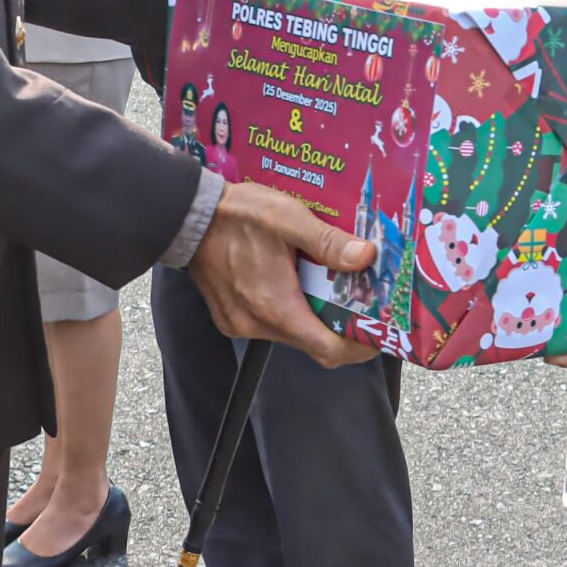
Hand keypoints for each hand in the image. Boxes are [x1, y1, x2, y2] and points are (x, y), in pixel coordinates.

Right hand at [188, 182, 378, 367]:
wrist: (187, 216)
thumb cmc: (238, 216)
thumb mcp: (289, 219)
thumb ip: (328, 241)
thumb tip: (366, 257)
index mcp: (275, 307)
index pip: (328, 350)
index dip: (359, 348)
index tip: (378, 334)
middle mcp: (257, 325)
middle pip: (313, 343)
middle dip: (341, 328)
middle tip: (363, 305)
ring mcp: (241, 324)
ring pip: (293, 334)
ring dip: (315, 316)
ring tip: (333, 287)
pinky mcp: (231, 318)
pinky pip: (271, 325)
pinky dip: (291, 310)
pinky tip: (297, 282)